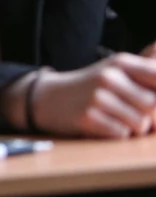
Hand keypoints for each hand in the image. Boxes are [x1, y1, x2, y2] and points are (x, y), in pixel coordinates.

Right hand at [5, 53, 155, 137]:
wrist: (51, 97)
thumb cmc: (92, 86)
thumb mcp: (117, 69)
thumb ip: (146, 64)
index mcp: (121, 63)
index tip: (152, 101)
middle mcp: (108, 76)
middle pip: (154, 105)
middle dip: (152, 117)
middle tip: (138, 116)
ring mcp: (96, 97)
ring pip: (140, 123)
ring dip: (134, 128)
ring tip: (120, 121)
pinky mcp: (86, 117)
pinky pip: (121, 134)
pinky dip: (117, 134)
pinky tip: (105, 125)